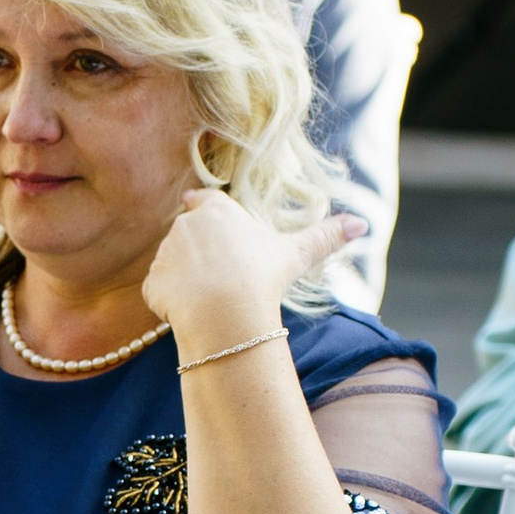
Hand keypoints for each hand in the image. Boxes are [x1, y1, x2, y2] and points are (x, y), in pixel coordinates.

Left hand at [141, 184, 365, 349]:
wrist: (226, 313)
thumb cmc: (262, 278)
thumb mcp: (297, 254)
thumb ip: (326, 236)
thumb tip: (362, 225)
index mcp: (216, 211)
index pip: (205, 200)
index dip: (206, 209)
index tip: (206, 216)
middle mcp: (184, 225)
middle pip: (189, 235)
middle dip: (201, 253)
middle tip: (225, 278)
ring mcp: (164, 254)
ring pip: (173, 265)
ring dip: (187, 279)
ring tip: (213, 298)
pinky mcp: (152, 284)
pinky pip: (161, 293)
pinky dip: (173, 304)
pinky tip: (194, 313)